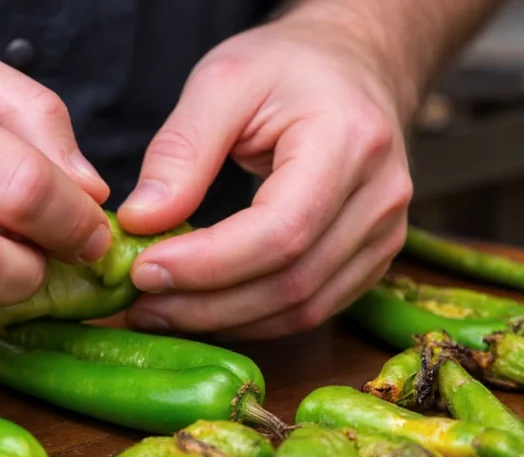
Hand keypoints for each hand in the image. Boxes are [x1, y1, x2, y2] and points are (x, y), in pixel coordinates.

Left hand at [117, 12, 413, 339]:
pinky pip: (311, 310)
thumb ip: (180, 150)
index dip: (207, 265)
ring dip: (223, 321)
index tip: (142, 271)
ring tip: (159, 311)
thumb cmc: (286, 67)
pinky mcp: (371, 260)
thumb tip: (141, 222)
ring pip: (302, 309)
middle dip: (205, 304)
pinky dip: (251, 319)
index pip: (280, 231)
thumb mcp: (222, 82)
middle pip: (290, 282)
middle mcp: (381, 197)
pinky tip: (202, 310)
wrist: (351, 68)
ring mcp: (385, 235)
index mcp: (349, 142)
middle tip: (138, 304)